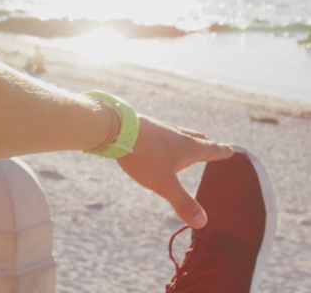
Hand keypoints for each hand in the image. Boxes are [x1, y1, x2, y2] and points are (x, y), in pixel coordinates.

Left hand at [116, 115, 233, 228]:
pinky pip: (161, 132)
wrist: (117, 130)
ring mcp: (159, 128)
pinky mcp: (144, 126)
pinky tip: (158, 142)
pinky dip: (167, 138)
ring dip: (187, 139)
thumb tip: (202, 223)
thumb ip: (183, 203)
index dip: (221, 152)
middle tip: (214, 145)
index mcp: (188, 147)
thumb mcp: (164, 184)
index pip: (210, 150)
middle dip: (207, 143)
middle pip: (197, 138)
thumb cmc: (145, 156)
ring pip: (179, 133)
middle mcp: (176, 134)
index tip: (231, 150)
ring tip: (187, 143)